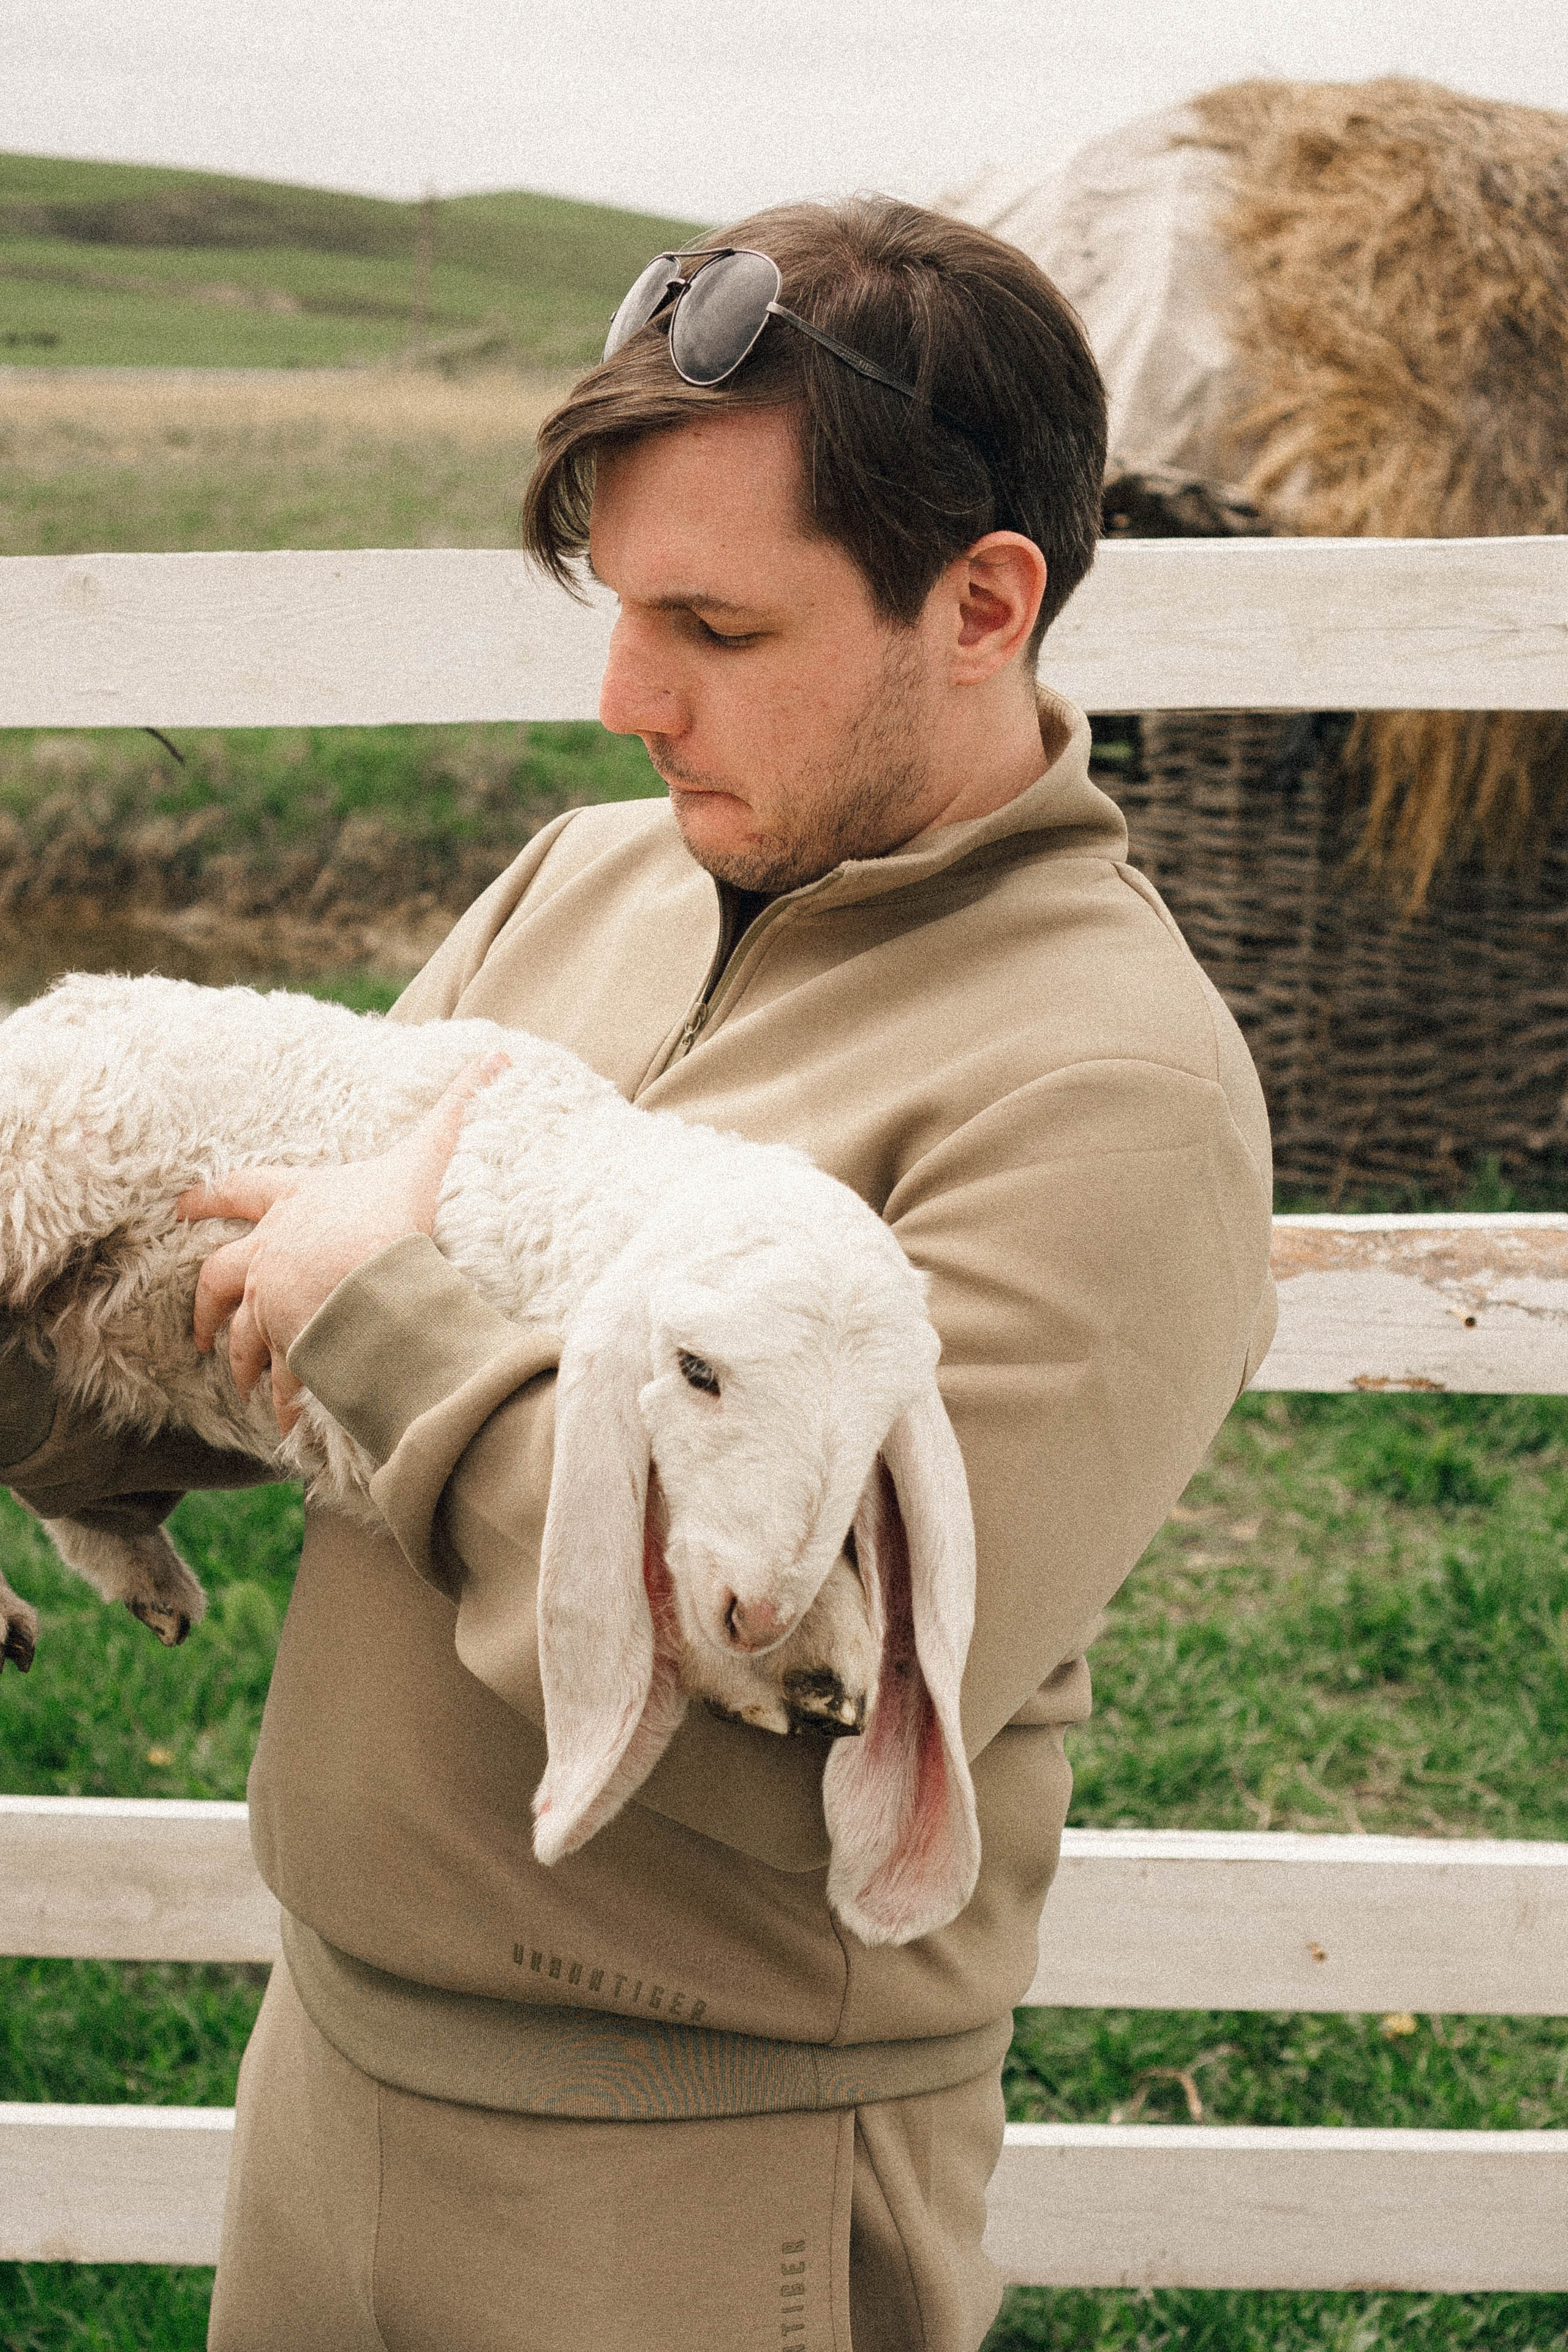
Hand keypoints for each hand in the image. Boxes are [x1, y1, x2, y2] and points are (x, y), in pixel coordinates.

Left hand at [177, 1052, 508, 1432]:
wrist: (383, 1277)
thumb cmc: (398, 1212)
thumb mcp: (429, 1150)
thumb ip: (462, 1105)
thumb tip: (501, 1056)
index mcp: (295, 1201)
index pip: (239, 1190)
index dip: (211, 1196)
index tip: (182, 1206)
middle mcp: (271, 1253)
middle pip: (219, 1275)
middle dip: (207, 1301)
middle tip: (199, 1328)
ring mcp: (273, 1303)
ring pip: (240, 1335)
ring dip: (241, 1358)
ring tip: (244, 1383)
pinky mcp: (290, 1346)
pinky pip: (281, 1377)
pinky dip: (285, 1397)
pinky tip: (290, 1421)